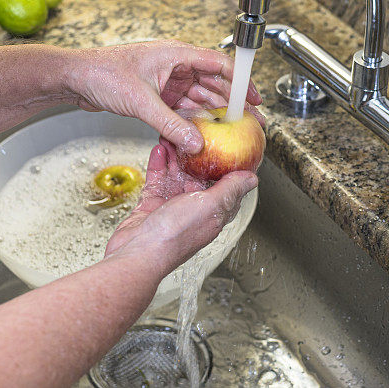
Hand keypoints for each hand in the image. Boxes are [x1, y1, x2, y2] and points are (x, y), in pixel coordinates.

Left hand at [63, 40, 262, 153]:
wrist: (74, 78)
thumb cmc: (102, 74)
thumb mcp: (141, 102)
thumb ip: (171, 125)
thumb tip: (196, 142)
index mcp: (176, 54)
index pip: (219, 65)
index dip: (241, 82)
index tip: (255, 99)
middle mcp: (176, 66)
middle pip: (214, 84)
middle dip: (233, 104)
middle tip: (250, 122)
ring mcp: (167, 81)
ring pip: (199, 99)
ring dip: (215, 115)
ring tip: (233, 132)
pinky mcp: (158, 95)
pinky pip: (183, 109)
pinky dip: (194, 121)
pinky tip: (205, 134)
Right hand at [104, 140, 257, 272]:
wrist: (137, 254)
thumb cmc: (174, 236)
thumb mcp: (210, 206)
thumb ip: (230, 190)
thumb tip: (252, 179)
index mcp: (214, 212)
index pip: (226, 184)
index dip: (227, 164)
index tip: (226, 143)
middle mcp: (195, 210)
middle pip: (198, 175)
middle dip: (196, 154)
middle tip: (193, 133)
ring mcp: (172, 208)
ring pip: (176, 175)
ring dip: (175, 155)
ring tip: (173, 135)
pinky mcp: (152, 207)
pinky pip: (157, 181)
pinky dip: (158, 164)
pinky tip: (159, 149)